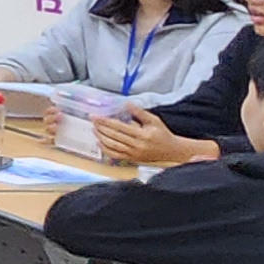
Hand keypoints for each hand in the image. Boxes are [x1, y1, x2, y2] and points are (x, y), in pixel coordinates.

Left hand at [93, 107, 219, 166]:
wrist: (171, 151)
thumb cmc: (162, 134)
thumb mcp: (154, 120)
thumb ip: (139, 112)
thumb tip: (127, 103)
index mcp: (142, 135)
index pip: (119, 127)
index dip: (105, 121)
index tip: (96, 116)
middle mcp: (137, 145)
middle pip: (114, 136)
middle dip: (101, 128)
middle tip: (92, 121)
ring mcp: (133, 154)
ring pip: (112, 146)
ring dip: (101, 137)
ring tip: (94, 129)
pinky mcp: (132, 159)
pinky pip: (115, 155)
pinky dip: (105, 149)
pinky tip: (99, 142)